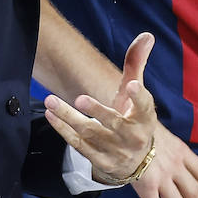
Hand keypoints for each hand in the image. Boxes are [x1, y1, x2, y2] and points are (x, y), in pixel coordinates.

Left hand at [44, 32, 157, 184]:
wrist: (137, 161)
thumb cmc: (134, 118)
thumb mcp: (136, 94)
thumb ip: (136, 65)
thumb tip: (147, 35)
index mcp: (145, 118)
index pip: (144, 106)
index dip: (138, 96)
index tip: (131, 86)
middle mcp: (133, 137)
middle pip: (113, 124)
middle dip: (97, 111)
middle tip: (80, 99)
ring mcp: (116, 152)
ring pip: (90, 134)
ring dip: (69, 118)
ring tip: (51, 101)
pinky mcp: (101, 161)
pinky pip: (79, 145)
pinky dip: (63, 130)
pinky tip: (51, 115)